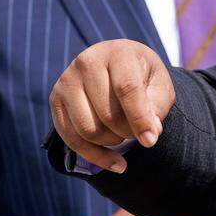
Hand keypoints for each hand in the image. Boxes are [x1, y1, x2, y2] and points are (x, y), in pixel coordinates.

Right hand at [50, 39, 173, 171]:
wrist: (117, 66)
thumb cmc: (143, 77)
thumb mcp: (159, 86)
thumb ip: (157, 107)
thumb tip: (150, 134)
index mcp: (118, 52)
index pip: (127, 89)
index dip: (139, 118)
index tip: (151, 141)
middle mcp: (87, 62)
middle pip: (107, 113)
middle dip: (127, 132)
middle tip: (138, 132)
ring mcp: (67, 80)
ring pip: (88, 129)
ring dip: (112, 142)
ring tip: (125, 135)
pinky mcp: (56, 99)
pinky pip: (71, 139)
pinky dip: (96, 156)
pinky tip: (116, 163)